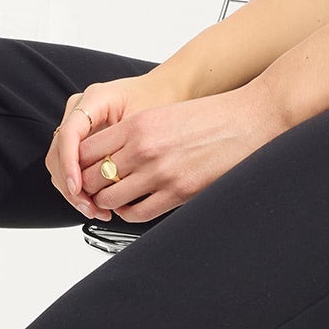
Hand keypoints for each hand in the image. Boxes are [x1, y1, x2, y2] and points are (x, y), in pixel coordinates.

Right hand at [47, 73, 180, 220]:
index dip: (69, 164)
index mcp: (95, 98)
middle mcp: (79, 109)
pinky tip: (94, 202)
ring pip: (59, 163)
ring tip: (94, 210)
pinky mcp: (79, 138)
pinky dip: (78, 186)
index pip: (69, 133)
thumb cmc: (158, 103)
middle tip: (89, 207)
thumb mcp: (146, 124)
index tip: (77, 188)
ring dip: (72, 190)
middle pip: (58, 152)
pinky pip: (69, 165)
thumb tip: (112, 182)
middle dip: (70, 185)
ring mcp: (76, 123)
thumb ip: (127, 147)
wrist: (161, 92)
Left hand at [50, 79, 289, 224]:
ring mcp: (160, 173)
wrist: (250, 120)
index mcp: (136, 125)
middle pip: (92, 176)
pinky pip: (137, 213)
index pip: (86, 150)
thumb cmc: (210, 116)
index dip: (78, 164)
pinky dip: (129, 213)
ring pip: (110, 198)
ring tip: (114, 199)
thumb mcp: (162, 115)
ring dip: (107, 202)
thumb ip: (132, 133)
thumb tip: (107, 157)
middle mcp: (143, 149)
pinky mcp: (179, 193)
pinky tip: (134, 206)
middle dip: (88, 186)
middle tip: (93, 190)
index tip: (82, 170)